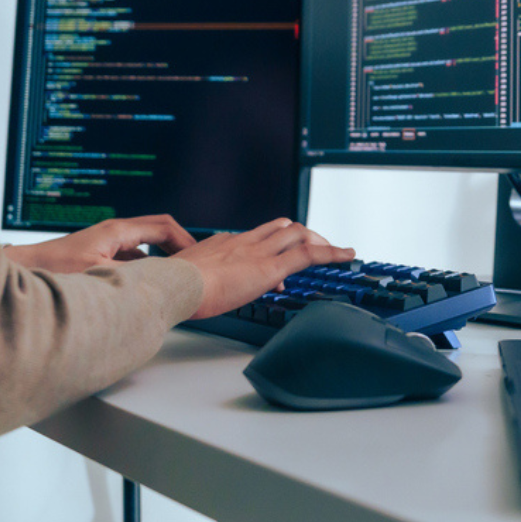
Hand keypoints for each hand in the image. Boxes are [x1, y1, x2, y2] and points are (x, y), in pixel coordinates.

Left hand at [3, 214, 196, 274]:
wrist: (27, 268)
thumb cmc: (54, 269)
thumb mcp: (98, 275)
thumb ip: (130, 276)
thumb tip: (158, 282)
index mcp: (118, 230)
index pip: (164, 226)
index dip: (186, 241)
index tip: (200, 258)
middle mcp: (114, 231)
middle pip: (159, 229)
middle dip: (180, 244)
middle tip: (197, 263)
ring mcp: (107, 241)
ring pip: (147, 242)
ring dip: (164, 255)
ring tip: (178, 274)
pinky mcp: (100, 253)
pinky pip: (134, 253)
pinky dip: (148, 264)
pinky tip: (148, 283)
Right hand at [174, 219, 354, 319]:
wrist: (174, 285)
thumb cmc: (173, 288)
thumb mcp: (184, 282)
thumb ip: (195, 283)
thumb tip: (198, 294)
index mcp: (222, 243)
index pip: (254, 238)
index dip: (270, 248)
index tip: (275, 268)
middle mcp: (243, 241)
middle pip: (280, 227)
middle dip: (301, 235)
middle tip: (314, 247)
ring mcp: (257, 251)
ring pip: (297, 234)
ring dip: (319, 242)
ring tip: (335, 251)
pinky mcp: (269, 267)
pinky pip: (307, 254)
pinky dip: (331, 253)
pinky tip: (347, 255)